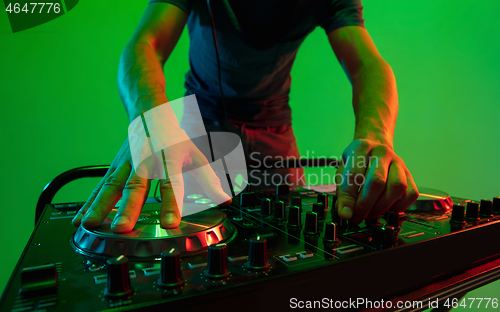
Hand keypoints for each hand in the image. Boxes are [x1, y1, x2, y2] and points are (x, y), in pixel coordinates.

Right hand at [71, 138, 230, 232]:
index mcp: (169, 157)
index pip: (171, 182)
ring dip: (101, 206)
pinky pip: (100, 186)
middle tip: (123, 229)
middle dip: (129, 208)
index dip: (171, 202)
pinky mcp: (113, 167)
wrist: (148, 111)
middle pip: (136, 185)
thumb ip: (209, 180)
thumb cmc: (174, 137)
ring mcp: (126, 162)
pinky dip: (89, 203)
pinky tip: (79, 219)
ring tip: (91, 226)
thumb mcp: (196, 154)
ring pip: (112, 185)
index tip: (170, 223)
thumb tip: (226, 201)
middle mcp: (145, 159)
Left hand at [335, 139, 418, 223]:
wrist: (375, 147)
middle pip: (377, 181)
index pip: (354, 174)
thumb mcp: (343, 170)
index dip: (348, 198)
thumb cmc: (357, 163)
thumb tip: (346, 212)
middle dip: (365, 205)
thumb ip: (343, 190)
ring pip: (397, 187)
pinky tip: (385, 208)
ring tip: (369, 214)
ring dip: (382, 207)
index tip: (346, 214)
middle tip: (357, 217)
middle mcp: (382, 152)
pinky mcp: (409, 174)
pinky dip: (398, 206)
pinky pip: (410, 194)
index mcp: (361, 148)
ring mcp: (399, 162)